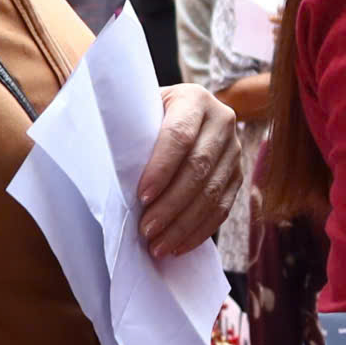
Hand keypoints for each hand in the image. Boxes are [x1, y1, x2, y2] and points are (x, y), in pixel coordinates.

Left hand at [139, 84, 241, 256]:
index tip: (142, 196)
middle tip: (147, 229)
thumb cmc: (147, 117)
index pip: (180, 135)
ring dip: (184, 223)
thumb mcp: (138, 111)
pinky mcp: (238, 174)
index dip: (161, 168)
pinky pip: (224, 207)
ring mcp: (235, 149)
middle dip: (171, 203)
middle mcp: (223, 120)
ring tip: (158, 245)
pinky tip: (178, 245)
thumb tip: (107, 170)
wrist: (180, 114)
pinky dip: (200, 230)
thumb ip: (129, 131)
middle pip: (199, 167)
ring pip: (213, 191)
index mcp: (194, 99)